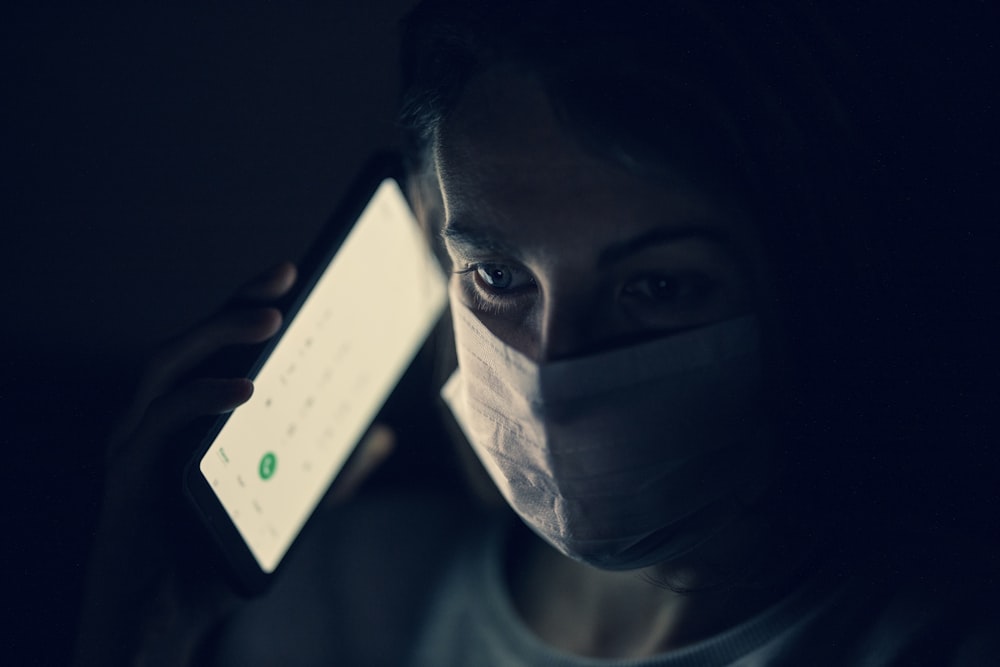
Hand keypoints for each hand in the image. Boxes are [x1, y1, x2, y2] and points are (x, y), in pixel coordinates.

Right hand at [74, 263, 394, 665]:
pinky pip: (157, 424)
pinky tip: (245, 390)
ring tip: (270, 319)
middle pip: (189, 340)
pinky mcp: (125, 477)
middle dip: (235, 303)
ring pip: (163, 366)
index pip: (217, 346)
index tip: (296, 272)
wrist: (160, 624)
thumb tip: (380, 437)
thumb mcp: (281, 505)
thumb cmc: (211, 556)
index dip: (249, 304)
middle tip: (286, 276)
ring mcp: (134, 445)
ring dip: (214, 335)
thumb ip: (326, 473)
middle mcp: (155, 420)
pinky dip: (200, 399)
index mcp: (189, 419)